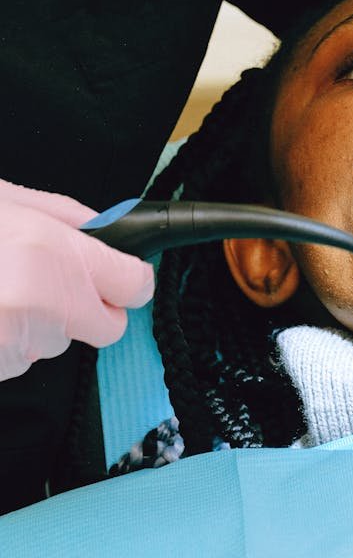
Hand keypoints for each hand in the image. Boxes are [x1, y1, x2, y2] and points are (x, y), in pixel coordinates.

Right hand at [0, 179, 152, 381]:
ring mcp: (14, 347)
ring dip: (35, 324)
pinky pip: (16, 359)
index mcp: (53, 254)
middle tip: (46, 280)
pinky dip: (3, 341)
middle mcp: (42, 307)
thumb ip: (63, 216)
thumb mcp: (3, 198)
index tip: (120, 276)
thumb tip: (103, 229)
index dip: (129, 280)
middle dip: (85, 307)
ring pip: (54, 343)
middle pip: (105, 326)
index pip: (134, 286)